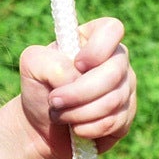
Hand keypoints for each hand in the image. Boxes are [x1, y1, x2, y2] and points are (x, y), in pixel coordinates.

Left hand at [18, 17, 136, 158]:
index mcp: (95, 38)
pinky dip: (88, 128)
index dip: (97, 49)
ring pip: (113, 100)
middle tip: (54, 101)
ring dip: (78, 113)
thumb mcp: (32, 66)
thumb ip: (50, 61)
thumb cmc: (39, 90)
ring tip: (59, 115)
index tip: (77, 65)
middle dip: (79, 92)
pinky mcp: (125, 116)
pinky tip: (75, 129)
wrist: (41, 128)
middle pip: (114, 72)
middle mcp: (116, 60)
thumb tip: (76, 77)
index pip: (112, 30)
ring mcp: (124, 87)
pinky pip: (113, 122)